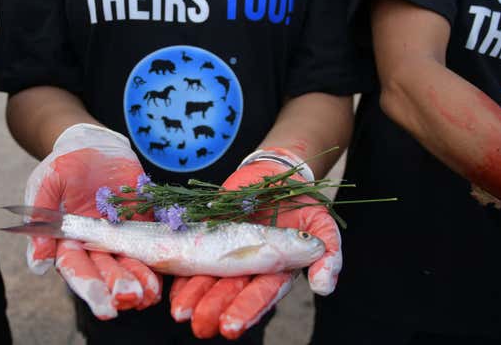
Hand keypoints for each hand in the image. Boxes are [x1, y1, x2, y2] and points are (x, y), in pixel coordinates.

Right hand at [24, 124, 161, 318]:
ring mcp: (120, 234)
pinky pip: (152, 240)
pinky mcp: (142, 221)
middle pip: (106, 270)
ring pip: (130, 261)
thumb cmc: (64, 164)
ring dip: (141, 278)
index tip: (105, 305)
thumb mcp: (46, 183)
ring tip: (150, 294)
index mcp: (68, 241)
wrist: (95, 144)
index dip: (91, 287)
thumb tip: (38, 264)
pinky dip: (159, 255)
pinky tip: (167, 270)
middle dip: (118, 286)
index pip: (78, 269)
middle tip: (130, 299)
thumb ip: (41, 217)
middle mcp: (95, 244)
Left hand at [170, 148, 341, 338]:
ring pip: (208, 277)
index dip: (246, 310)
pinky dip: (182, 271)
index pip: (261, 293)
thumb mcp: (322, 225)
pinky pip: (193, 254)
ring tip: (181, 313)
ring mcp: (226, 250)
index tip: (230, 326)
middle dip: (214, 308)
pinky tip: (172, 288)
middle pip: (230, 291)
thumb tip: (324, 287)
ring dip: (194, 296)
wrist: (276, 174)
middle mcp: (249, 265)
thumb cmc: (303, 204)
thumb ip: (327, 254)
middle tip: (200, 326)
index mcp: (276, 268)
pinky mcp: (209, 232)